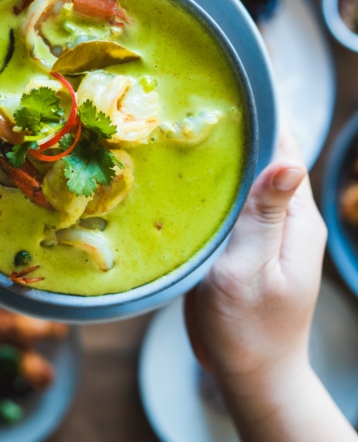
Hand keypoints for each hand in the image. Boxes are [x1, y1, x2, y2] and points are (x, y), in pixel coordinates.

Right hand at [184, 128, 356, 441]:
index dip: (261, 119)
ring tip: (173, 139)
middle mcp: (282, 219)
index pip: (285, 152)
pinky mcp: (240, 244)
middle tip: (183, 114)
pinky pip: (226, 205)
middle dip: (231, 136)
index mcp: (295, 221)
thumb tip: (290, 161)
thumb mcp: (252, 272)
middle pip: (260, 161)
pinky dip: (206, 189)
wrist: (249, 374)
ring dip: (216, 162)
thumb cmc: (248, 330)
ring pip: (240, 182)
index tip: (225, 94)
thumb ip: (266, 217)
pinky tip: (177, 182)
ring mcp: (260, 231)